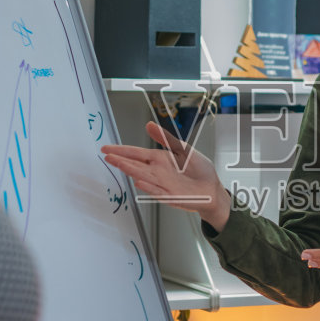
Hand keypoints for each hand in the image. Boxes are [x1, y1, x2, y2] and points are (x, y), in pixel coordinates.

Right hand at [101, 123, 231, 230]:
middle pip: (135, 165)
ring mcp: (162, 184)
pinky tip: (139, 181)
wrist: (212, 188)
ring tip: (118, 163)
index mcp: (160, 160)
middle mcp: (158, 172)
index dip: (122, 150)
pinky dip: (148, 187)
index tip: (107, 148)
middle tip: (106, 155)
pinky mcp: (171, 196)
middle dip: (121, 160)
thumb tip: (149, 125)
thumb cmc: (199, 170)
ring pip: (142, 177)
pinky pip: (157, 191)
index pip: (136, 154)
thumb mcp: (183, 149)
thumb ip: (165, 138)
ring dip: (130, 171)